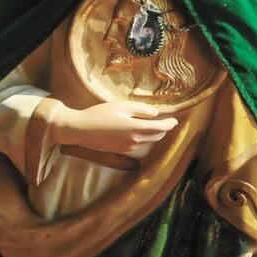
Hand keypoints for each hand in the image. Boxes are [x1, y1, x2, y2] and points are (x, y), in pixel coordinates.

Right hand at [52, 101, 177, 155]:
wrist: (81, 129)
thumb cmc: (99, 114)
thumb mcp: (121, 106)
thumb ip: (140, 110)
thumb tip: (155, 114)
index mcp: (136, 128)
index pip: (161, 128)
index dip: (170, 124)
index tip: (175, 120)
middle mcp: (135, 141)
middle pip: (157, 136)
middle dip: (163, 129)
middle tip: (165, 121)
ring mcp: (129, 148)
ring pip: (148, 141)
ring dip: (153, 134)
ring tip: (150, 124)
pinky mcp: (122, 151)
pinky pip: (139, 144)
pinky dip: (142, 138)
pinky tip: (135, 130)